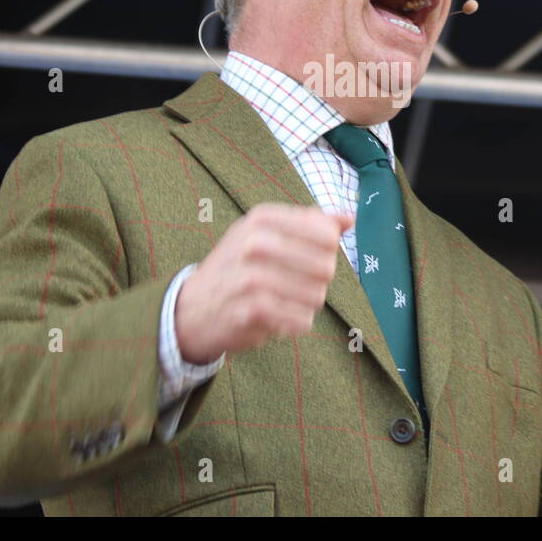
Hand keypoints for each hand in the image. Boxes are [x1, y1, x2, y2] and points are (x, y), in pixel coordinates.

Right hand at [174, 204, 354, 364]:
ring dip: (306, 303)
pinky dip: (295, 322)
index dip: (327, 250)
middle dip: (318, 280)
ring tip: (284, 299)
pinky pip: (302, 320)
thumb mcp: (265, 232)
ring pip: (316, 295)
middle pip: (326, 266)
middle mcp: (255, 243)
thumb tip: (349, 218)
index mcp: (262, 218)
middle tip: (295, 283)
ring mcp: (251, 278)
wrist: (192, 307)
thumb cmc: (238, 266)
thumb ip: (310, 223)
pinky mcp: (252, 311)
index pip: (326, 234)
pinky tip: (278, 317)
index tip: (310, 256)